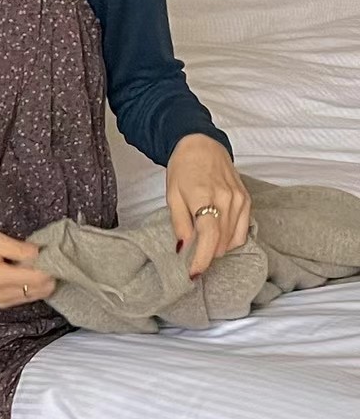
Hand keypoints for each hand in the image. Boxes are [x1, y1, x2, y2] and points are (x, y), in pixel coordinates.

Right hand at [0, 229, 55, 309]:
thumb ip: (19, 249)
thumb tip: (42, 253)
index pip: (37, 278)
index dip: (50, 266)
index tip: (54, 252)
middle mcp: (0, 295)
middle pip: (40, 290)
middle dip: (49, 275)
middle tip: (51, 258)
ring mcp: (0, 302)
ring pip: (35, 296)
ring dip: (43, 282)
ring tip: (41, 264)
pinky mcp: (0, 303)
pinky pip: (25, 297)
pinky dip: (33, 287)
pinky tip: (31, 273)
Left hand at [167, 135, 251, 278]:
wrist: (202, 145)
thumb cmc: (183, 169)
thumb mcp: (172, 195)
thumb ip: (179, 223)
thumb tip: (183, 248)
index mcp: (205, 197)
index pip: (208, 236)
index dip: (201, 259)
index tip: (194, 273)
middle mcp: (227, 199)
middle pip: (221, 241)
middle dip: (207, 256)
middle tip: (193, 260)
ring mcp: (240, 200)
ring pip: (233, 239)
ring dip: (218, 249)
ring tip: (204, 247)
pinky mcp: (247, 199)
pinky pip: (242, 229)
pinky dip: (230, 239)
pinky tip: (218, 238)